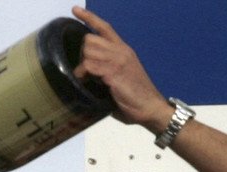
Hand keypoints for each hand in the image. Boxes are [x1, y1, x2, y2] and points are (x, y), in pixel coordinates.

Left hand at [71, 6, 172, 131]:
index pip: (105, 27)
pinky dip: (84, 74)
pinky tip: (87, 82)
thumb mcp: (121, 76)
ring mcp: (117, 60)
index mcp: (123, 50)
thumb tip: (86, 73)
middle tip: (86, 71)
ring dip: (83, 66)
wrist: (150, 107)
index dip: (89, 18)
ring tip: (87, 79)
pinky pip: (90, 66)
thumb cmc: (134, 97)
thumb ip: (106, 69)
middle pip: (90, 39)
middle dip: (83, 54)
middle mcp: (121, 51)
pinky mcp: (113, 72)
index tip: (75, 10)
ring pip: (88, 51)